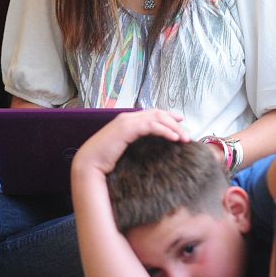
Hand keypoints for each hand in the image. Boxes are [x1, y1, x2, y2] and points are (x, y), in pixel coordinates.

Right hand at [72, 108, 189, 179]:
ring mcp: (126, 121)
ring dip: (173, 127)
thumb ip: (135, 145)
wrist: (89, 163)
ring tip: (184, 138)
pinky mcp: (127, 128)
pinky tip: (173, 138)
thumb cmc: (104, 161)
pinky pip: (151, 126)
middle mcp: (127, 117)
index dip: (168, 116)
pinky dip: (164, 130)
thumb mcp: (124, 151)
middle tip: (187, 133)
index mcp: (126, 122)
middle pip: (157, 113)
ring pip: (157, 118)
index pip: (152, 114)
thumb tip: (149, 150)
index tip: (181, 121)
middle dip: (174, 121)